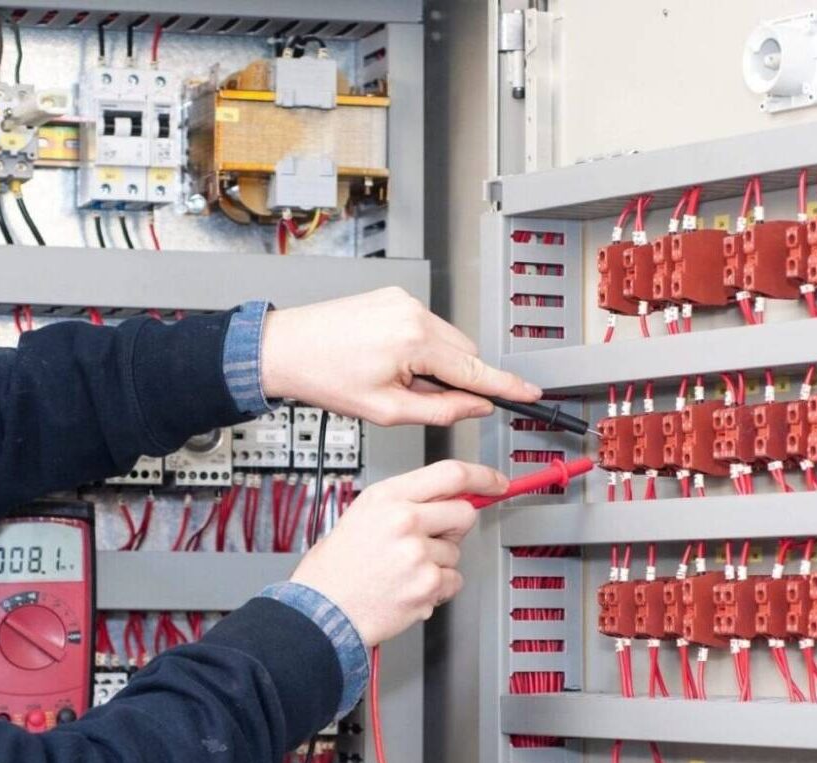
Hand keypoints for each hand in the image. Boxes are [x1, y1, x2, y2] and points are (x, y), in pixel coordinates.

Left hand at [259, 287, 541, 426]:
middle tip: (421, 399)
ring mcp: (404, 301)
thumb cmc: (325, 377)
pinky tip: (389, 361)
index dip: (505, 386)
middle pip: (465, 353)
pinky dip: (420, 348)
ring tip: (394, 379)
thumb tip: (474, 406)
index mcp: (414, 341)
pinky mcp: (394, 297)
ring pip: (446, 340)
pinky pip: (426, 327)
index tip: (530, 393)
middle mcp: (414, 313)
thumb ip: (440, 409)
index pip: (474, 369)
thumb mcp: (387, 410)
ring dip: (436, 364)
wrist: (286, 349)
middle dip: (456, 379)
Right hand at [289, 460, 506, 645]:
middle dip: (454, 527)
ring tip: (403, 571)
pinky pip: (453, 581)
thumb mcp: (362, 514)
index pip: (451, 474)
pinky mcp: (427, 586)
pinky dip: (437, 589)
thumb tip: (448, 497)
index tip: (496, 482)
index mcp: (387, 497)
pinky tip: (408, 588)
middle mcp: (405, 521)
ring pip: (456, 552)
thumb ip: (406, 501)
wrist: (321, 611)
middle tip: (429, 540)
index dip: (482, 476)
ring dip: (438, 563)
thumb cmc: (336, 568)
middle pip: (464, 513)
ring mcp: (418, 554)